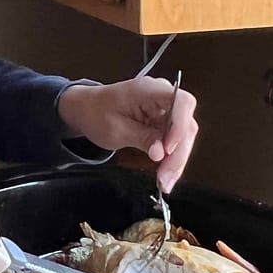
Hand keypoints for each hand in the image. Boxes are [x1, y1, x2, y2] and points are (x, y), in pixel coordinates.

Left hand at [58, 79, 198, 192]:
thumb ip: (141, 138)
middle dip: (178, 154)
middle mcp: (162, 96)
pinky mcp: (164, 122)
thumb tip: (161, 153)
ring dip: (176, 160)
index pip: (182, 102)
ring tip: (165, 182)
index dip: (180, 126)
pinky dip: (170, 159)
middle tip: (166, 178)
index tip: (168, 149)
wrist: (86, 109)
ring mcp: (165, 109)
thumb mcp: (115, 129)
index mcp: (149, 90)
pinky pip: (174, 141)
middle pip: (185, 124)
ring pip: (183, 136)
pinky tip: (165, 174)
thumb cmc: (96, 112)